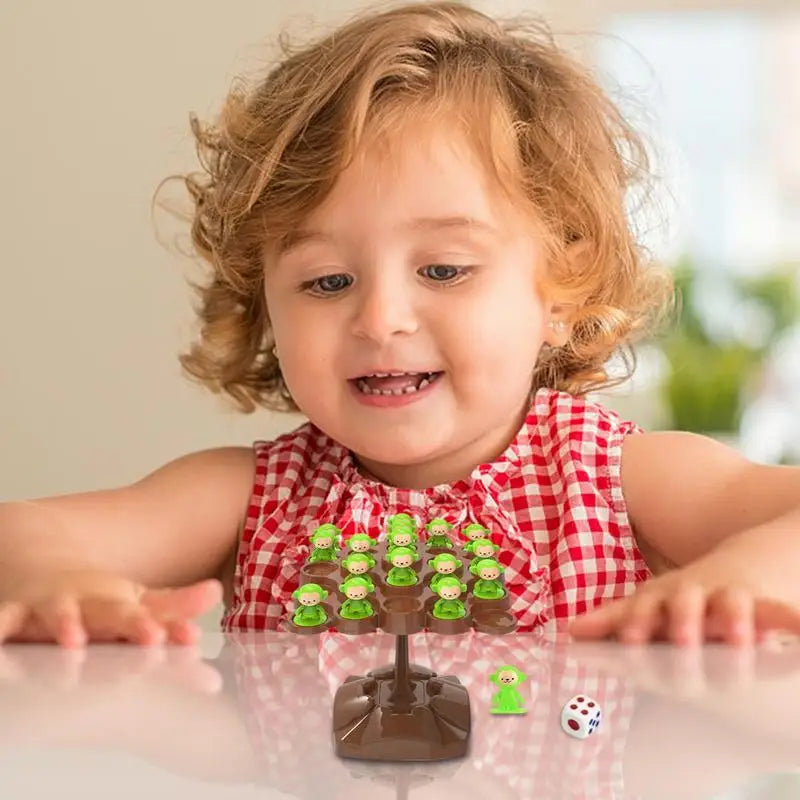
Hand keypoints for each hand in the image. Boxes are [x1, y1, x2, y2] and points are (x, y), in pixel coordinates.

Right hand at [0, 569, 221, 646]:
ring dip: (65, 624)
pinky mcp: (13, 614)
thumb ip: (174, 606)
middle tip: (153, 636)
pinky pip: (3, 622)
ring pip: (58, 614)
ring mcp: (50, 607)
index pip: (150, 619)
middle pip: (112, 614)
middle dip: (131, 625)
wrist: (33, 553)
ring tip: (73, 638)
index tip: (187, 638)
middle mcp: (89, 604)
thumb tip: (217, 593)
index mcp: (118, 604)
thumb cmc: (88, 592)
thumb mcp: (133, 599)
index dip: (168, 627)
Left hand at [569, 566, 799, 644]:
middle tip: (679, 638)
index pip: (645, 610)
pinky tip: (798, 628)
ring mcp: (728, 596)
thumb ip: (612, 619)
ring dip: (732, 619)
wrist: (743, 558)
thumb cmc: (686, 593)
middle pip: (685, 604)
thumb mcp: (651, 601)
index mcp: (663, 597)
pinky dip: (789, 619)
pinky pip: (779, 611)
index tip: (627, 639)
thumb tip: (570, 632)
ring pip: (731, 604)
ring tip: (737, 636)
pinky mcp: (764, 602)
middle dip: (681, 620)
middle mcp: (693, 594)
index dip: (637, 623)